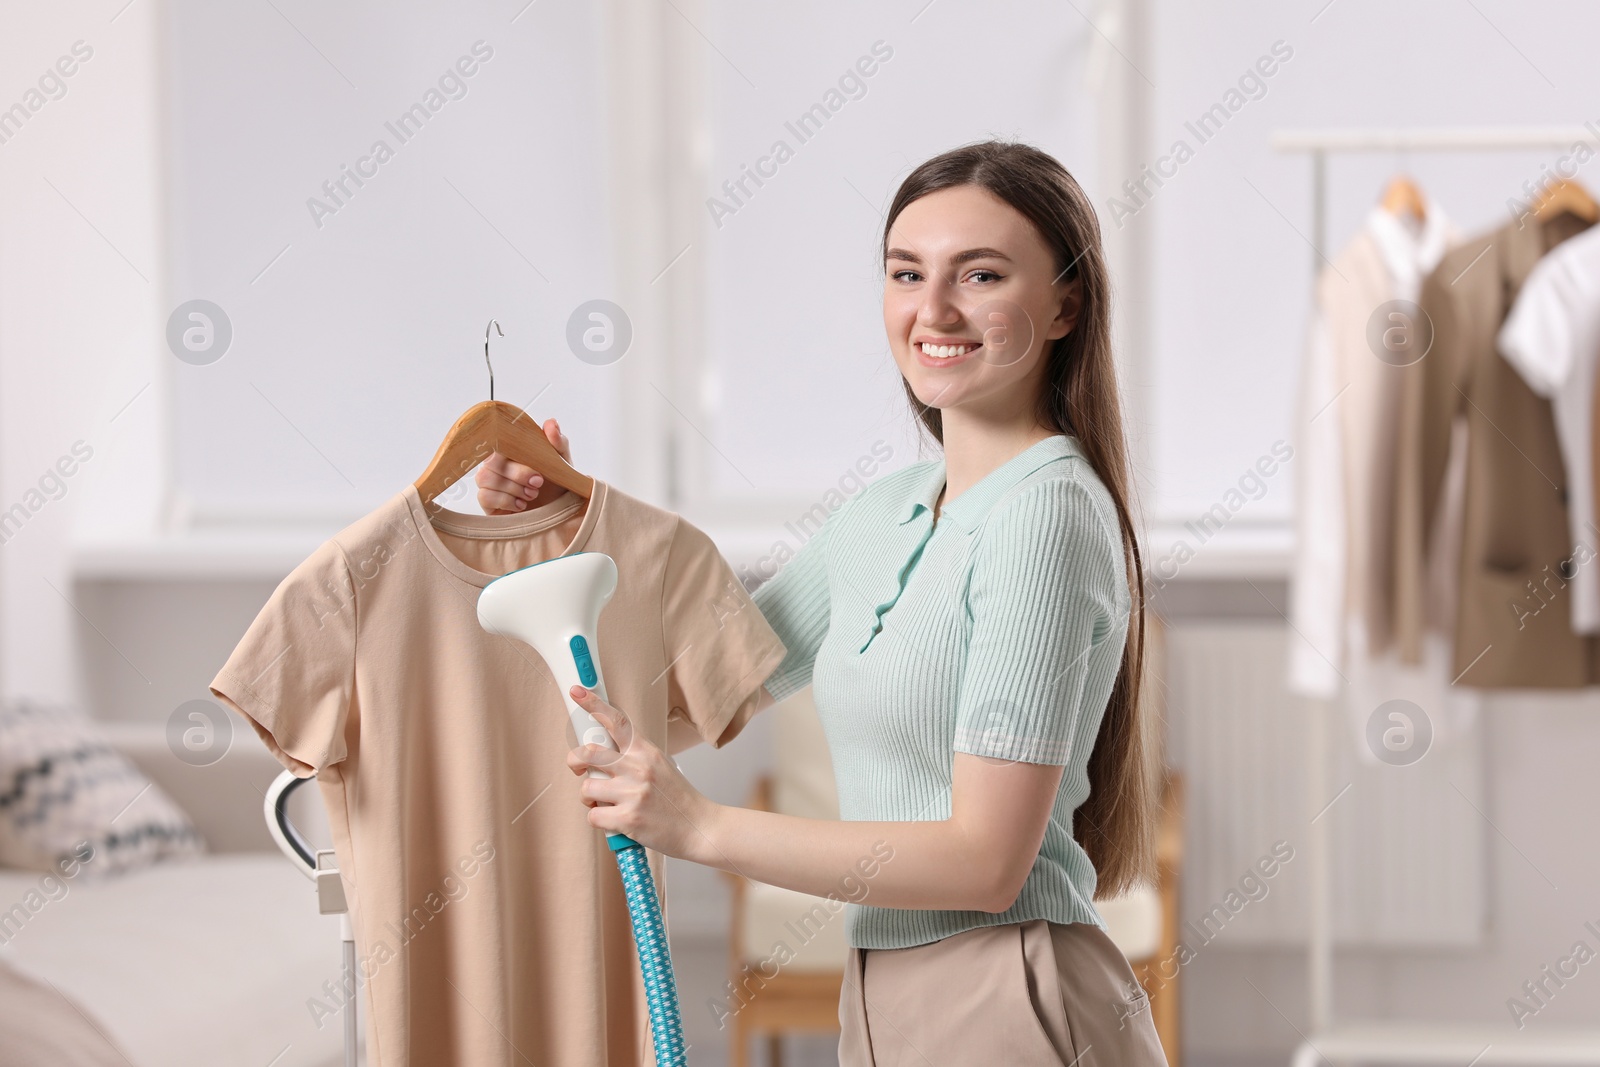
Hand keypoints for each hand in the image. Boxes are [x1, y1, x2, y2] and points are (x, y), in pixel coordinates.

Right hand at [475, 419, 570, 514]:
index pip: (499, 439)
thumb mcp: (562, 463)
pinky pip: (484, 495)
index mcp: (512, 449)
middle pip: (491, 460)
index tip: (537, 466)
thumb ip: (558, 442)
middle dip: (518, 473)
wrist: (557, 511)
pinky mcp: (486, 500)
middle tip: (538, 482)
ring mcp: (489, 481)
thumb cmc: (556, 485)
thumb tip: (551, 423)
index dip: (515, 452)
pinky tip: (520, 504)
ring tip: (531, 494)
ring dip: (512, 488)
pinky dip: (505, 500)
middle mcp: (497, 463)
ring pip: (485, 477)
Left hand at [567, 686, 717, 860]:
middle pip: (590, 753)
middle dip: (575, 761)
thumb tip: (602, 754)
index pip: (616, 721)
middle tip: (578, 769)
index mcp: (646, 752)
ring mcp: (632, 794)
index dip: (593, 704)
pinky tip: (613, 819)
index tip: (577, 692)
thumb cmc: (678, 798)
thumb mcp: (661, 765)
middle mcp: (638, 768)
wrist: (699, 827)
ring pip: (587, 788)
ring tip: (604, 802)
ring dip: (589, 797)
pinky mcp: (627, 819)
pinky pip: (593, 816)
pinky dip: (598, 819)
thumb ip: (634, 756)